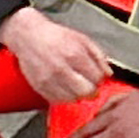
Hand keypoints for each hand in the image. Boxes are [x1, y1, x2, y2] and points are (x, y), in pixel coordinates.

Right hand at [0, 6, 114, 108]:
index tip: (96, 76)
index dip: (100, 79)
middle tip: (90, 85)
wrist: (29, 37)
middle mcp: (61, 69)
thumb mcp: (83, 40)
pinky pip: (57, 100)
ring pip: (72, 99)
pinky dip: (64, 96)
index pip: (97, 78)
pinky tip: (64, 86)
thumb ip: (99, 56)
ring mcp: (48, 80)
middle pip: (86, 92)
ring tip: (76, 84)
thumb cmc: (57, 37)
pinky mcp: (39, 87)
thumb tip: (108, 74)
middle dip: (92, 90)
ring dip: (78, 94)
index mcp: (75, 55)